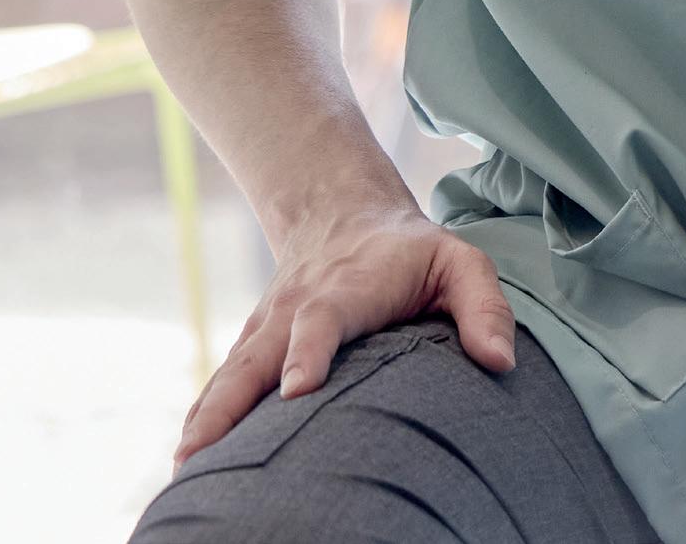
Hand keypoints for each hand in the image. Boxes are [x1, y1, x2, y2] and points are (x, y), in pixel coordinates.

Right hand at [172, 200, 514, 466]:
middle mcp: (295, 312)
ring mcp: (266, 332)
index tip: (298, 389)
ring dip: (204, 421)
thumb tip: (500, 362)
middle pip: (256, 359)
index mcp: (347, 290)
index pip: (323, 320)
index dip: (308, 352)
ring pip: (228, 377)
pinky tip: (186, 463)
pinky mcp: (251, 348)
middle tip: (203, 454)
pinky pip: (220, 387)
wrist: (342, 212)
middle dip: (230, 405)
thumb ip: (483, 306)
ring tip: (184, 472)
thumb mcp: (460, 262)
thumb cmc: (411, 252)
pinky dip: (200, 420)